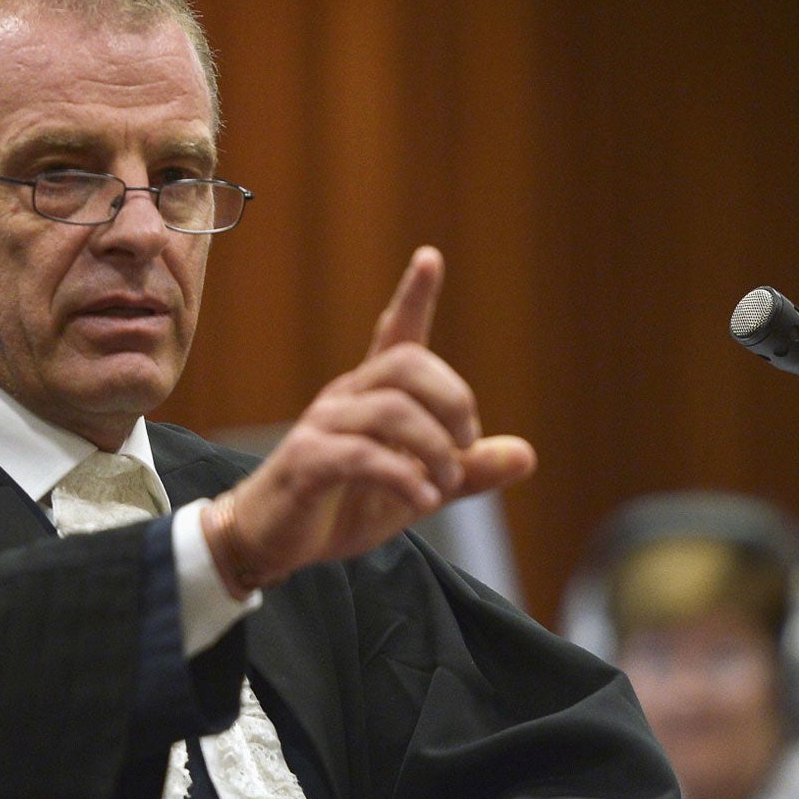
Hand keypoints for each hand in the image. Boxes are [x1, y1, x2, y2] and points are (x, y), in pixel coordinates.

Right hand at [202, 246, 536, 592]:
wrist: (270, 540)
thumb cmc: (341, 505)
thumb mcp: (416, 490)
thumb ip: (466, 472)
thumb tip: (527, 455)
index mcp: (370, 396)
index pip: (394, 334)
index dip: (413, 297)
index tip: (430, 259)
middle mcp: (345, 399)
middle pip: (406, 364)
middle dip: (452, 399)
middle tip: (466, 444)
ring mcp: (322, 427)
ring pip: (391, 410)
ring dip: (433, 448)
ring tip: (443, 485)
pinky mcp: (307, 462)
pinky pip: (361, 455)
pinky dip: (404, 478)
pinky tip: (422, 500)